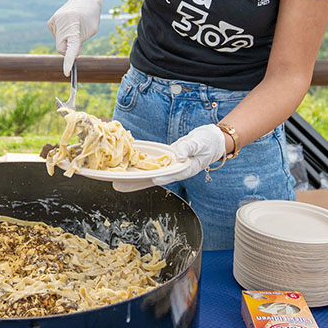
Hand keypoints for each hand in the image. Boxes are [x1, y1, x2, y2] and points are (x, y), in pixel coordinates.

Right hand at [46, 0, 101, 75]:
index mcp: (74, 25)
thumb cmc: (91, 16)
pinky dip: (63, 36)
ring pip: (59, 43)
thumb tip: (67, 54)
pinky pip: (56, 37)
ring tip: (75, 27)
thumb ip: (79, 43)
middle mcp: (61, 22)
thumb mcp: (91, 30)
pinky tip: (68, 26)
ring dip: (67, 41)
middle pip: (62, 48)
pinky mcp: (50, 22)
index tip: (67, 73)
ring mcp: (54, 21)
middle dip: (69, 50)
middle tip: (80, 42)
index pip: (70, 47)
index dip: (68, 61)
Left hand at [112, 124, 227, 192]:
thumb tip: (177, 154)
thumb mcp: (200, 143)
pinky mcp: (165, 162)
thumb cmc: (208, 142)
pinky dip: (139, 168)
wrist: (211, 141)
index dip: (159, 177)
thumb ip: (188, 148)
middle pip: (154, 178)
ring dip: (134, 178)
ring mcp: (169, 167)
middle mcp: (175, 170)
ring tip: (116, 183)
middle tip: (119, 186)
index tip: (149, 178)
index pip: (170, 174)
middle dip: (137, 183)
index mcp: (185, 169)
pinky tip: (127, 169)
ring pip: (149, 174)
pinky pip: (151, 167)